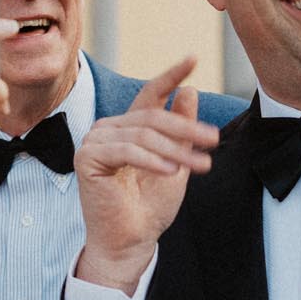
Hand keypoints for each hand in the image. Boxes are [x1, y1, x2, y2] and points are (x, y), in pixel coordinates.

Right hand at [73, 58, 218, 290]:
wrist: (131, 241)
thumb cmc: (150, 206)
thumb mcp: (176, 162)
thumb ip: (181, 129)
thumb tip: (189, 91)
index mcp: (128, 127)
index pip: (150, 94)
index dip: (171, 76)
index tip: (193, 58)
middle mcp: (108, 129)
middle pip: (153, 116)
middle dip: (187, 128)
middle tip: (214, 140)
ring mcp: (94, 141)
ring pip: (143, 134)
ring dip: (176, 150)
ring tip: (200, 165)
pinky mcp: (87, 158)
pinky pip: (127, 150)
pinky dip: (151, 160)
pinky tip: (171, 172)